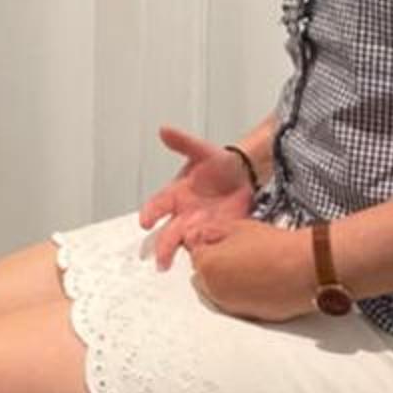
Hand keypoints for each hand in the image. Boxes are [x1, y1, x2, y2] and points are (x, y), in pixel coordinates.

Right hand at [139, 125, 254, 269]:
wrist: (246, 172)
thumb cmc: (219, 163)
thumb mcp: (202, 150)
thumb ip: (183, 142)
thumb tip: (164, 130)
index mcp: (175, 194)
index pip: (157, 206)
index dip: (150, 214)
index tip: (145, 222)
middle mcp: (183, 213)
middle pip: (168, 233)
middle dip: (163, 247)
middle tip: (161, 260)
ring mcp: (199, 225)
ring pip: (186, 243)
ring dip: (184, 252)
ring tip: (184, 263)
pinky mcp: (216, 233)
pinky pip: (209, 245)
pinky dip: (206, 251)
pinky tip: (207, 259)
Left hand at [189, 221, 317, 322]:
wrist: (305, 268)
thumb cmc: (277, 247)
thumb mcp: (238, 226)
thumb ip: (210, 231)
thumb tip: (199, 237)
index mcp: (207, 266)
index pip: (195, 254)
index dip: (210, 245)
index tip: (223, 242)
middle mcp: (214, 291)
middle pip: (203, 276)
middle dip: (213, 265)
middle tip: (236, 253)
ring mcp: (230, 306)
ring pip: (217, 291)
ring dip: (226, 281)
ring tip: (251, 267)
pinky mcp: (247, 316)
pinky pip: (235, 303)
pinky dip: (241, 294)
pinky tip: (259, 281)